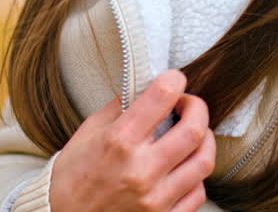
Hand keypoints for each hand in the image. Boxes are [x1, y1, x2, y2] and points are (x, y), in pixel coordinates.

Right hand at [49, 69, 216, 211]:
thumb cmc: (73, 176)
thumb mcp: (89, 132)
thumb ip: (120, 107)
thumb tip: (147, 87)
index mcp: (119, 141)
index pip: (162, 97)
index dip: (175, 80)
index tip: (175, 80)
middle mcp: (141, 169)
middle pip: (194, 129)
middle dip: (197, 108)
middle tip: (188, 106)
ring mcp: (155, 198)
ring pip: (204, 162)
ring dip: (203, 141)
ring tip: (191, 136)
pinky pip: (198, 192)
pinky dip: (195, 176)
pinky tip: (183, 167)